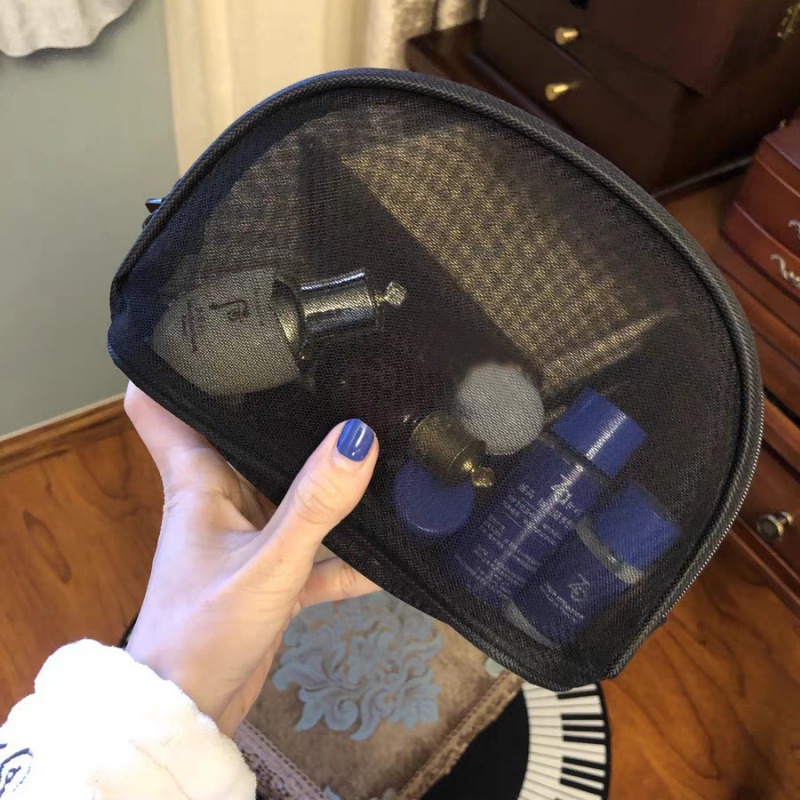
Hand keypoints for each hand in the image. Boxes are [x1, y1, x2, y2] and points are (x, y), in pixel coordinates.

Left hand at [123, 383, 378, 735]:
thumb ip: (316, 503)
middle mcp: (222, 497)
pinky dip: (350, 551)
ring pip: (294, 493)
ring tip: (384, 444)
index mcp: (198, 480)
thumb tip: (360, 437)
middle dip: (289, 411)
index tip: (220, 328)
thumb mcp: (268, 561)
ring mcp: (250, 535)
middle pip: (250, 438)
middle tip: (338, 370)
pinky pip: (318, 548)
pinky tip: (397, 545)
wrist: (193, 710)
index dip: (180, 365)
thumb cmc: (206, 628)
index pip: (164, 406)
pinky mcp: (272, 572)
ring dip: (330, 482)